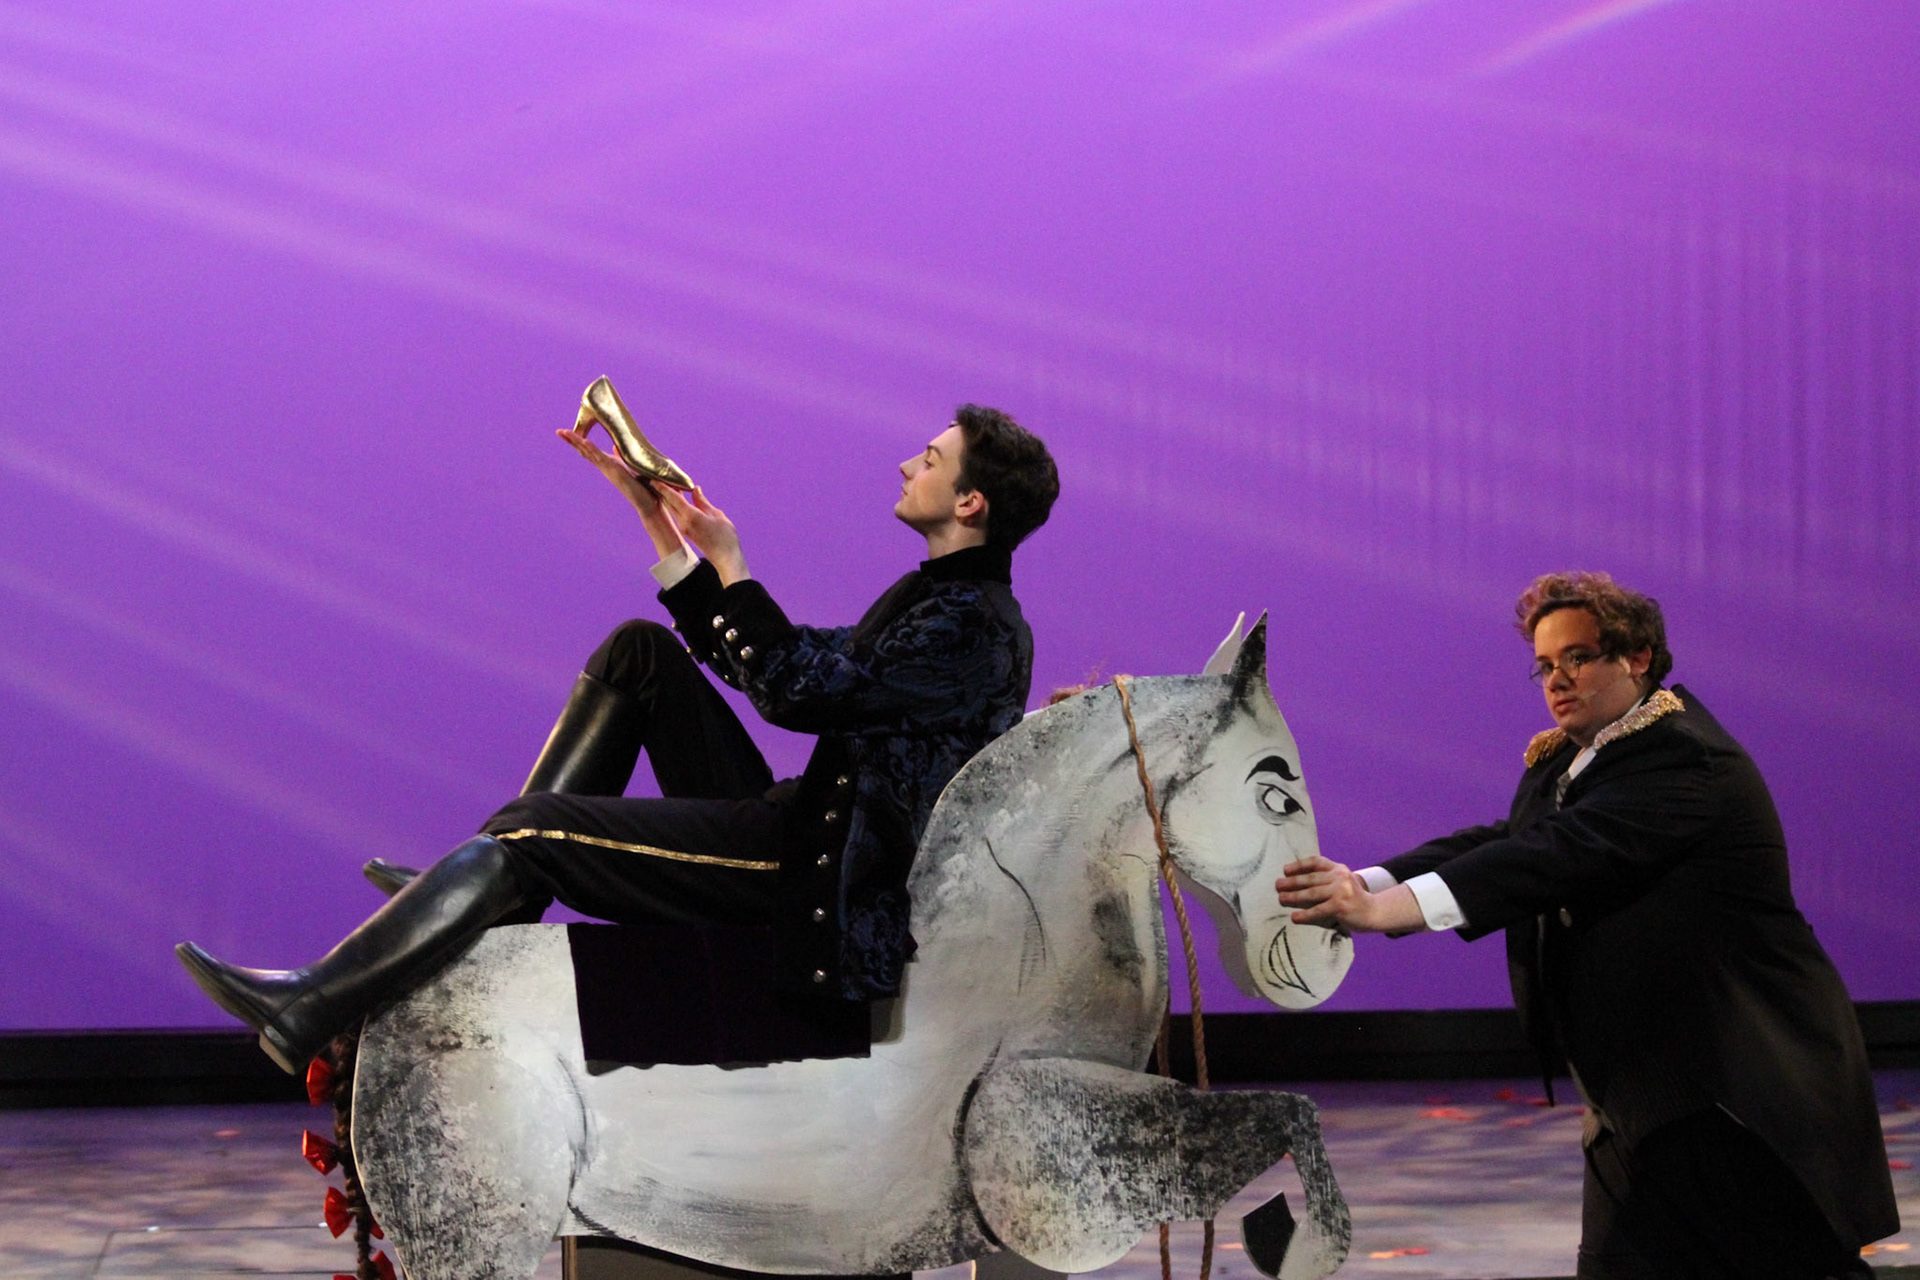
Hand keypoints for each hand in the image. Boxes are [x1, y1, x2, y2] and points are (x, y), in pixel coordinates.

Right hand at [557, 424, 684, 559]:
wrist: (648, 504)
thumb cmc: (642, 487)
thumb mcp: (630, 467)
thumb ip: (621, 457)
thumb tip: (615, 447)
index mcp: (609, 464)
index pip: (590, 451)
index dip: (579, 442)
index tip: (568, 433)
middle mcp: (606, 467)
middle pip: (585, 451)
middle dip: (572, 441)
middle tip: (559, 431)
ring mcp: (609, 469)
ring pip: (589, 453)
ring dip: (577, 442)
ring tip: (565, 433)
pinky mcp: (615, 471)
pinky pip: (600, 458)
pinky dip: (591, 449)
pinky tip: (583, 441)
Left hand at [658, 486, 749, 585]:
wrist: (725, 558)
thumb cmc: (725, 537)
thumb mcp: (717, 515)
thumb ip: (703, 502)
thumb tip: (695, 490)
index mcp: (690, 516)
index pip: (673, 498)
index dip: (663, 487)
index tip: (654, 479)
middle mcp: (683, 522)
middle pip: (669, 503)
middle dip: (663, 491)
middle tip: (658, 478)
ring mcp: (684, 528)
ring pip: (673, 509)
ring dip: (669, 498)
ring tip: (668, 485)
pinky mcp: (687, 532)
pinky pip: (678, 515)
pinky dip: (676, 505)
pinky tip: (678, 499)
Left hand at [1275, 855, 1368, 926]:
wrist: (1374, 912)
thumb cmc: (1353, 898)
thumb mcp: (1343, 882)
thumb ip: (1327, 878)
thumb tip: (1298, 880)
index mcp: (1338, 869)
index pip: (1316, 862)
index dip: (1299, 865)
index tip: (1285, 870)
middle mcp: (1339, 877)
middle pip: (1311, 878)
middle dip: (1292, 882)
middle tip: (1277, 885)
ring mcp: (1341, 891)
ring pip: (1312, 893)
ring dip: (1294, 896)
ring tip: (1281, 898)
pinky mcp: (1340, 906)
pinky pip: (1318, 910)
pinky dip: (1305, 914)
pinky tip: (1295, 917)